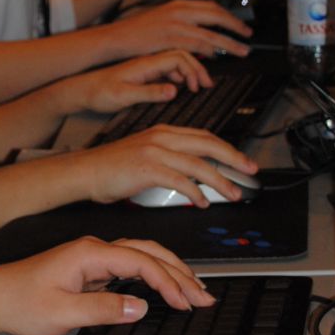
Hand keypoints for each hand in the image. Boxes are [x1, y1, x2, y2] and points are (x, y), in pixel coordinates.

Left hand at [0, 234, 213, 334]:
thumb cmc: (21, 303)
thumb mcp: (62, 312)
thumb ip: (103, 308)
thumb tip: (140, 307)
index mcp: (90, 253)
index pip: (141, 262)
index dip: (168, 282)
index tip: (186, 301)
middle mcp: (95, 250)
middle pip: (149, 254)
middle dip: (180, 274)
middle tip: (204, 296)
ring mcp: (94, 258)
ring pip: (143, 257)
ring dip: (171, 272)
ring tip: (195, 290)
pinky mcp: (92, 268)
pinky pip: (133, 266)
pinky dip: (155, 275)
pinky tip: (167, 286)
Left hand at [76, 49, 211, 115]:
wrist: (81, 90)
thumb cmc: (98, 92)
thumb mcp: (124, 96)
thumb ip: (150, 92)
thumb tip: (174, 91)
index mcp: (145, 64)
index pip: (178, 58)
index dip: (193, 70)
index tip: (199, 86)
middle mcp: (147, 62)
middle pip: (181, 56)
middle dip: (197, 69)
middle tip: (206, 85)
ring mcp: (146, 66)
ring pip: (176, 62)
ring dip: (189, 72)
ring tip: (197, 86)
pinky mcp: (143, 73)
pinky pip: (167, 69)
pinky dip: (179, 76)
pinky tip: (180, 87)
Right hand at [86, 125, 257, 207]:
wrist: (84, 171)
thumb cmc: (109, 167)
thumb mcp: (143, 153)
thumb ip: (167, 158)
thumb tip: (190, 174)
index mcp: (162, 132)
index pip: (203, 136)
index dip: (227, 148)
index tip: (241, 160)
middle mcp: (161, 138)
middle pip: (208, 145)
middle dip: (234, 158)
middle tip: (250, 171)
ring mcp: (155, 151)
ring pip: (199, 164)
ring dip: (220, 181)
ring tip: (233, 193)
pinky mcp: (147, 168)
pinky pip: (181, 180)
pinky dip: (196, 192)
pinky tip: (202, 202)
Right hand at [97, 0, 251, 60]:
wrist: (117, 37)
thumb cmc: (137, 31)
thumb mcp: (163, 18)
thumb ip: (182, 22)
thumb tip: (200, 32)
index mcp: (178, 3)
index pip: (211, 6)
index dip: (229, 16)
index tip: (240, 25)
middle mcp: (179, 11)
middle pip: (216, 15)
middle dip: (236, 27)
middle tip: (248, 36)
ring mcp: (175, 24)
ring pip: (210, 33)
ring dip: (229, 43)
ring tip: (241, 51)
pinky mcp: (170, 39)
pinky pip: (196, 44)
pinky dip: (209, 51)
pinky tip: (217, 56)